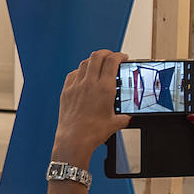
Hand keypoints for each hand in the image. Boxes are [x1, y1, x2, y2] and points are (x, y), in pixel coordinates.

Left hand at [53, 51, 130, 166]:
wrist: (74, 140)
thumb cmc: (93, 133)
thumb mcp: (115, 124)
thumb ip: (123, 117)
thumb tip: (127, 117)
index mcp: (104, 88)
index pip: (112, 61)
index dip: (119, 55)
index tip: (123, 57)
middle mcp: (90, 84)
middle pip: (97, 56)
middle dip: (106, 52)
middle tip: (111, 56)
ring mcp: (76, 86)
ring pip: (84, 63)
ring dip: (93, 60)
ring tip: (99, 64)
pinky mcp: (66, 91)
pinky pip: (73, 74)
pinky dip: (80, 71)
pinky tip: (83, 76)